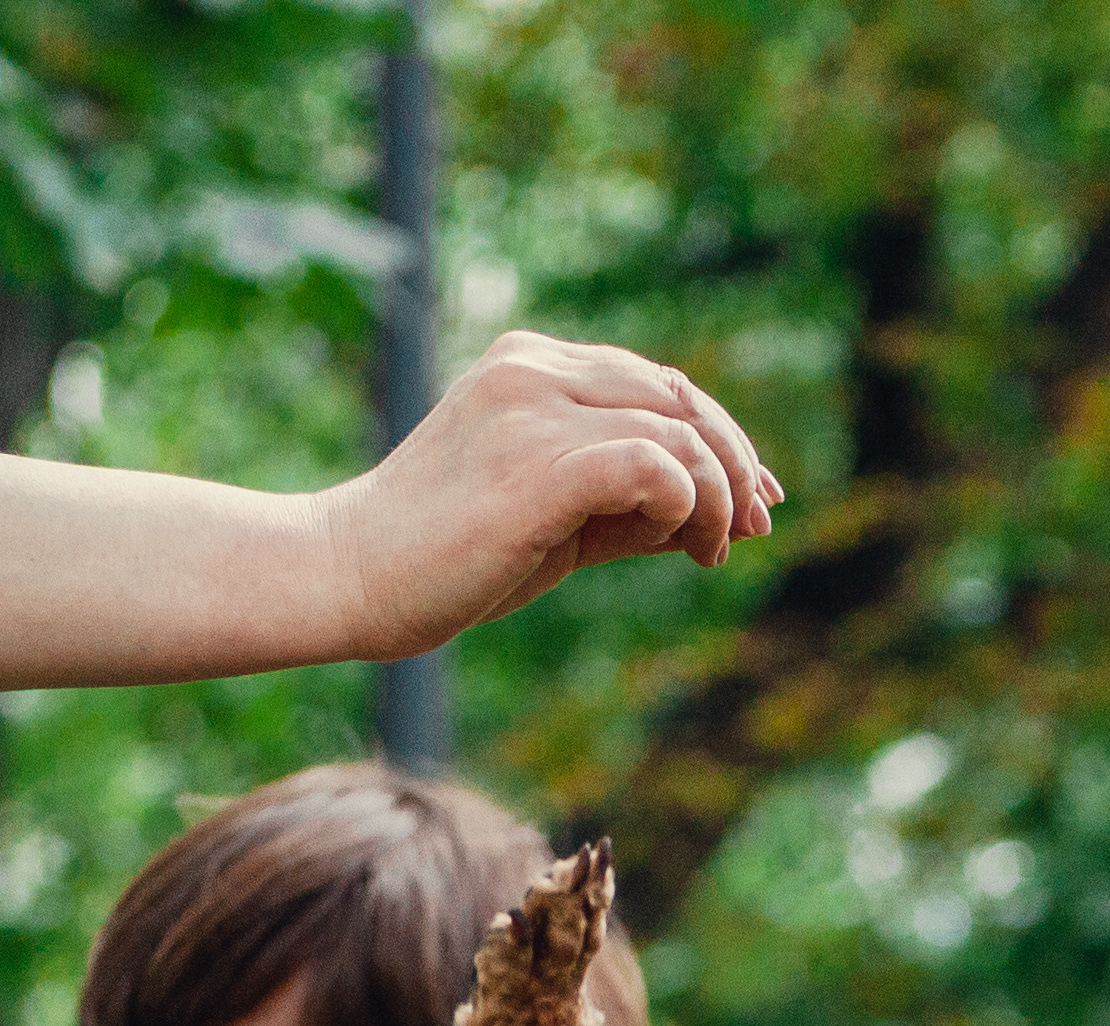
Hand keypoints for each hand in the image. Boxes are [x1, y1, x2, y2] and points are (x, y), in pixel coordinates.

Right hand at [327, 331, 780, 658]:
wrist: (352, 578)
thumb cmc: (444, 559)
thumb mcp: (550, 517)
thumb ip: (622, 500)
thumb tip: (712, 511)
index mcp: (531, 363)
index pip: (657, 383)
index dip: (719, 437)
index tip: (753, 497)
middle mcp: (533, 368)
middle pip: (679, 396)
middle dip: (734, 464)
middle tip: (757, 525)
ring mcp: (533, 408)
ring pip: (677, 430)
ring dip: (718, 496)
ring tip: (714, 552)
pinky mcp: (537, 464)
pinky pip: (654, 464)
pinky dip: (688, 505)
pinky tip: (687, 545)